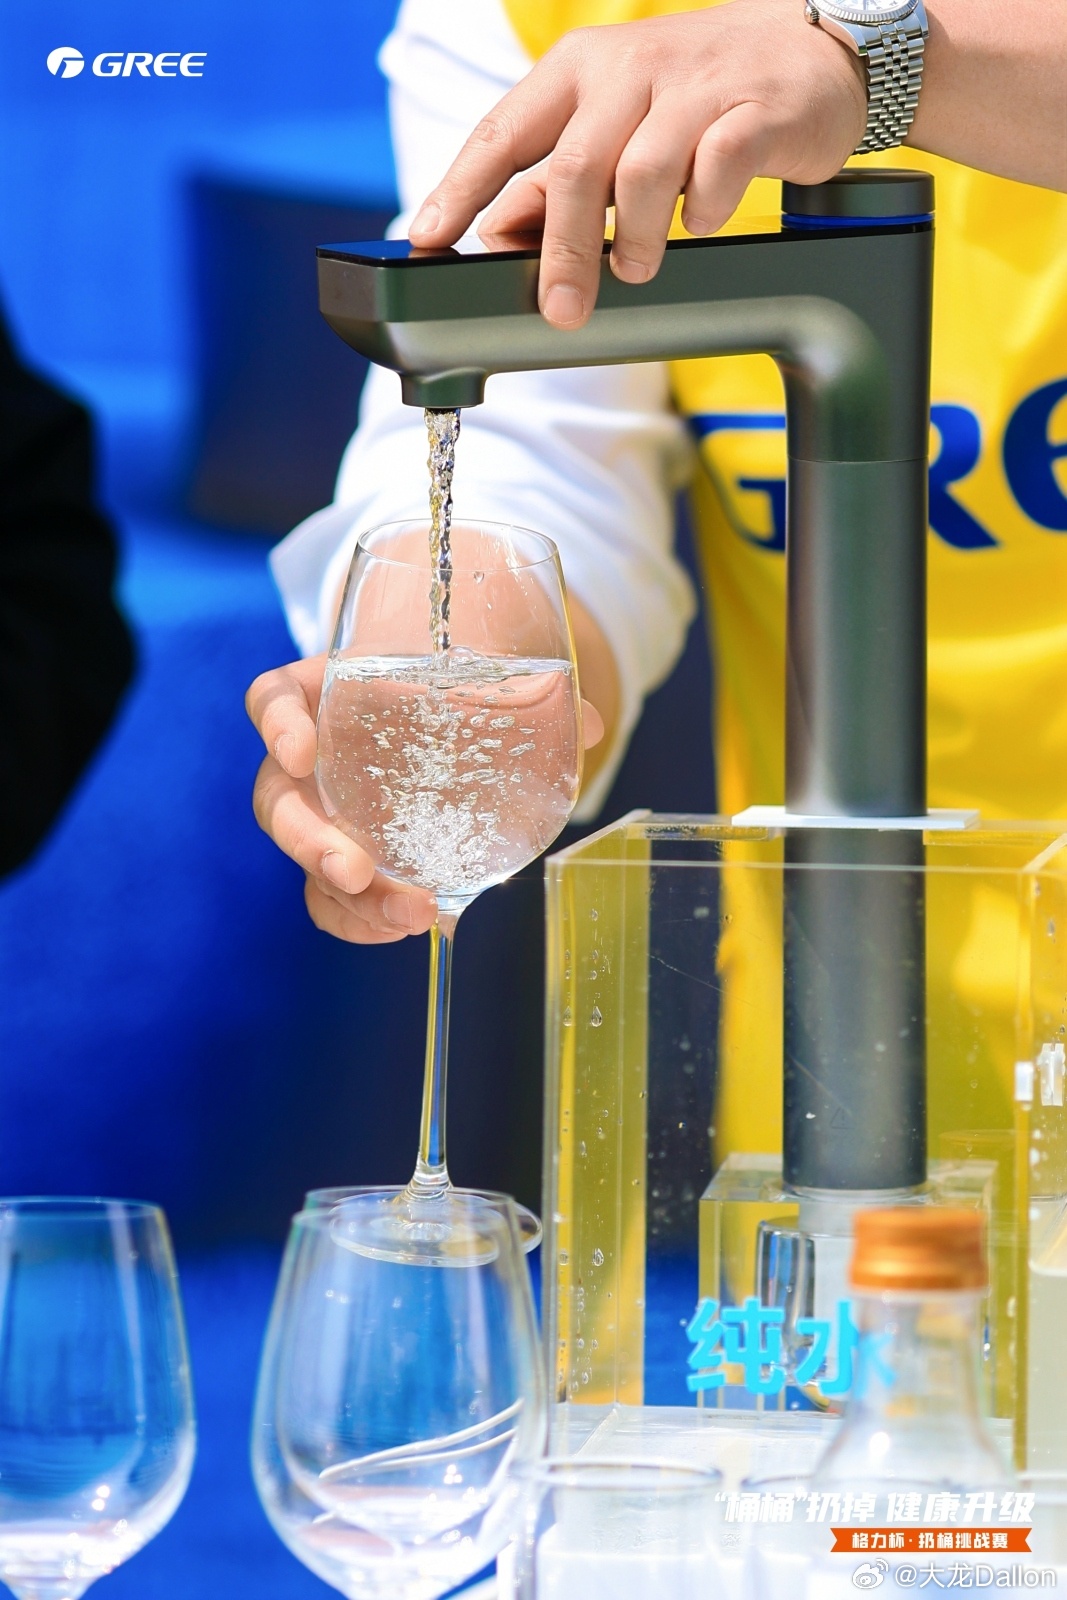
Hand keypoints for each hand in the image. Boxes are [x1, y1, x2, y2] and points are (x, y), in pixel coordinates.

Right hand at [247, 655, 604, 944]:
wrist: (445, 718)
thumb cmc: (446, 690)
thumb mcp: (479, 682)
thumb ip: (530, 697)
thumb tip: (591, 726)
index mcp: (322, 695)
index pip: (272, 700)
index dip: (276, 724)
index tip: (301, 748)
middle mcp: (308, 759)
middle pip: (277, 799)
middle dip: (307, 839)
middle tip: (353, 869)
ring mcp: (321, 814)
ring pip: (307, 860)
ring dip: (346, 896)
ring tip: (407, 914)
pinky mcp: (343, 858)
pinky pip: (332, 898)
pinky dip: (362, 919)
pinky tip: (405, 927)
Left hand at [408, 0, 865, 327]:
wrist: (815, 54)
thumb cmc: (701, 97)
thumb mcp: (617, 126)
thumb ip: (558, 177)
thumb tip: (498, 230)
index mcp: (583, 70)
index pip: (505, 130)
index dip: (461, 187)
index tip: (428, 237)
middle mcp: (631, 67)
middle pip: (574, 167)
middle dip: (561, 252)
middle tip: (561, 309)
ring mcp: (694, 85)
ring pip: (643, 173)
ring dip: (634, 239)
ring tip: (637, 267)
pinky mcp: (755, 109)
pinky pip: (718, 169)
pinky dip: (706, 211)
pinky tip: (705, 220)